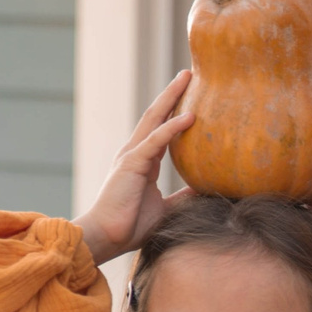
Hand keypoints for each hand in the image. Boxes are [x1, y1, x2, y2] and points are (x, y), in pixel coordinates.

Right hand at [74, 72, 194, 265]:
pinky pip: (156, 141)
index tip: (193, 95)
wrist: (107, 237)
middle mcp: (136, 152)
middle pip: (157, 115)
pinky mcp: (131, 163)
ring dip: (172, 97)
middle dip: (173, 93)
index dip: (176, 110)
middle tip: (190, 73)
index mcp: (143, 161)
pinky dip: (173, 127)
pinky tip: (190, 116)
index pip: (162, 128)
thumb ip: (183, 197)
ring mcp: (132, 155)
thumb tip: (205, 191)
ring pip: (155, 119)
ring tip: (188, 78)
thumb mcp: (167, 208)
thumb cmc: (131, 226)